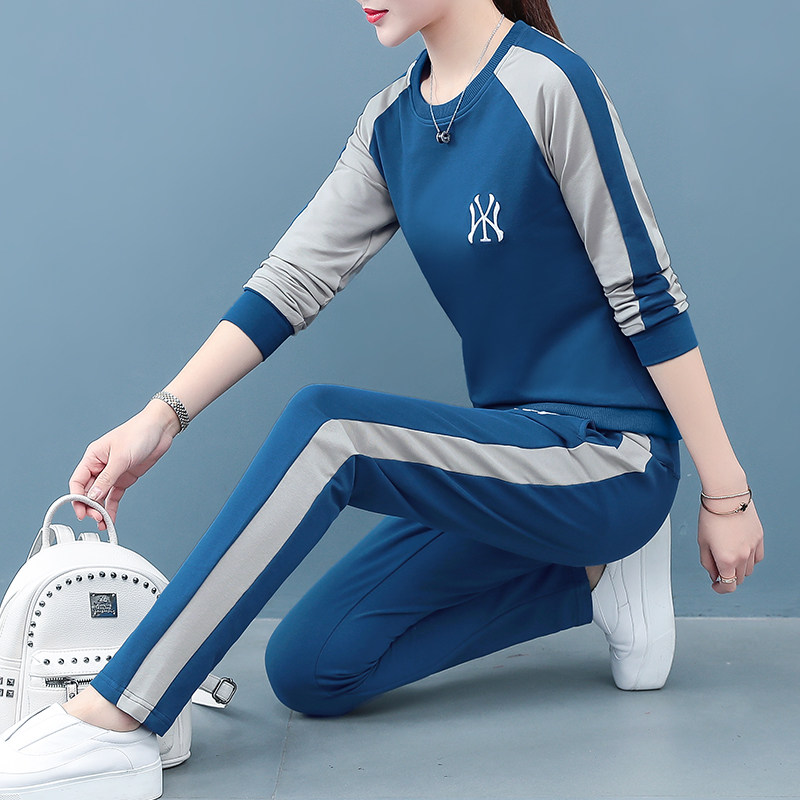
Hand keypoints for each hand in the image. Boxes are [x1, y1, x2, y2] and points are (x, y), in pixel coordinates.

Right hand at [69, 402, 178, 528]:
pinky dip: (112, 507)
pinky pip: (114, 495)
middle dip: (90, 506)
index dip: (76, 497)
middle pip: (88, 491)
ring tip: (103, 523)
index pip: (78, 481)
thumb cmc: (138, 434)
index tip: (81, 511)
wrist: (160, 430)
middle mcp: (100, 466)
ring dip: (100, 509)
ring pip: (101, 495)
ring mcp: (113, 473)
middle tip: (95, 518)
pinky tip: (111, 518)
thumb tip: (92, 496)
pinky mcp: (125, 477)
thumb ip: (107, 478)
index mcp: (93, 457)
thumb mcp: (121, 457)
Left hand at [697, 497, 763, 592]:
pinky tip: (740, 552)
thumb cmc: (711, 516)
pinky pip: (758, 558)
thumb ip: (707, 562)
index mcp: (726, 559)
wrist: (726, 497)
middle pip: (738, 579)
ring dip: (738, 569)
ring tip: (727, 556)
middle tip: (718, 568)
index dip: (720, 589)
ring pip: (749, 570)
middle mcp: (743, 556)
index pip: (728, 586)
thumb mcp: (702, 542)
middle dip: (727, 577)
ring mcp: (753, 548)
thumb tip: (714, 575)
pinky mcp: (759, 539)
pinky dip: (749, 560)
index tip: (715, 586)